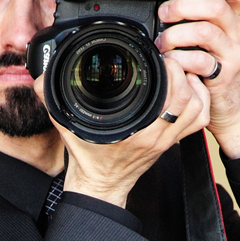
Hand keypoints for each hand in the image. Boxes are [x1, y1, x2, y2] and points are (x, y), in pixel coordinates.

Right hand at [33, 57, 209, 207]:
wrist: (99, 185)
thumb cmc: (86, 157)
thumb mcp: (66, 123)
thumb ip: (51, 96)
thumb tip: (41, 74)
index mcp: (137, 131)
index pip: (172, 96)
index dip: (172, 70)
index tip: (160, 56)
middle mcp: (157, 136)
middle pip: (190, 99)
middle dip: (184, 72)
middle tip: (170, 59)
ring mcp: (168, 140)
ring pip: (198, 110)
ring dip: (195, 87)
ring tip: (180, 71)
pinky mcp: (172, 142)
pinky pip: (197, 121)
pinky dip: (198, 102)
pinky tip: (186, 90)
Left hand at [155, 0, 239, 158]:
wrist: (230, 107)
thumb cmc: (212, 69)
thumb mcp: (208, 41)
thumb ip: (194, 23)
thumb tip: (161, 8)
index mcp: (233, 21)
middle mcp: (237, 34)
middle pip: (216, 7)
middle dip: (183, 6)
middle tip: (163, 14)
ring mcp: (233, 54)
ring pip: (205, 32)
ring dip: (176, 35)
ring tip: (162, 43)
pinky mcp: (224, 75)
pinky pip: (201, 61)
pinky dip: (180, 59)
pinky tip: (171, 62)